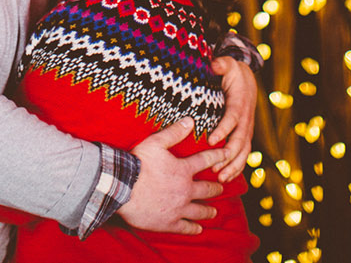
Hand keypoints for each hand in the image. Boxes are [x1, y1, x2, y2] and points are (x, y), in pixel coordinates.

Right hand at [118, 118, 219, 233]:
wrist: (123, 187)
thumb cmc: (138, 163)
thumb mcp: (155, 142)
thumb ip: (174, 133)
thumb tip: (190, 121)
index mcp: (183, 170)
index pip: (205, 161)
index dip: (217, 156)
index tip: (227, 154)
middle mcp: (185, 190)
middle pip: (207, 190)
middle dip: (216, 188)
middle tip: (221, 188)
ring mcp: (179, 208)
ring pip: (199, 211)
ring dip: (208, 210)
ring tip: (213, 211)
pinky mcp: (169, 222)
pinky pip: (186, 227)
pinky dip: (193, 228)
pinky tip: (198, 229)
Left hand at [204, 55, 257, 182]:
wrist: (247, 80)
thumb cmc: (233, 72)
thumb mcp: (228, 64)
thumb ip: (221, 64)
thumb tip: (214, 64)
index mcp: (240, 104)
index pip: (232, 119)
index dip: (223, 130)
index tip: (212, 140)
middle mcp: (246, 120)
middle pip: (240, 141)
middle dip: (228, 156)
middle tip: (215, 168)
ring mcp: (246, 129)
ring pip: (244, 152)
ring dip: (233, 166)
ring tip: (220, 178)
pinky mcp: (244, 135)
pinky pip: (243, 154)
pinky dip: (236, 166)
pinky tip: (226, 177)